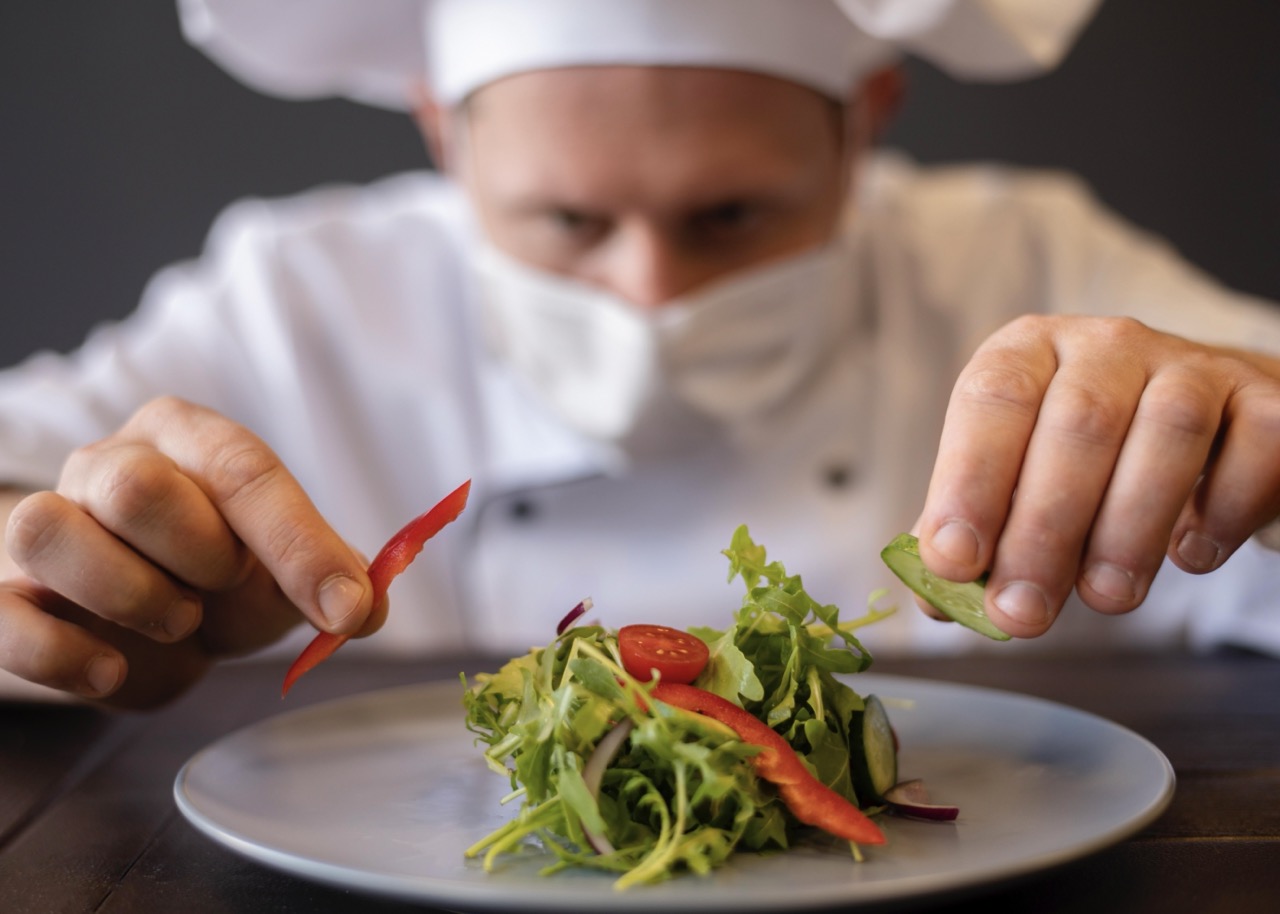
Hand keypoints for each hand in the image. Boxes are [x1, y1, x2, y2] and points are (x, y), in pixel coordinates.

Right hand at [0, 397, 380, 707]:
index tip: (346, 607)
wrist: (129, 605)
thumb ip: (329, 577)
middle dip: (198, 554)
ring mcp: (46, 523)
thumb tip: (366, 607)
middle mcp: (107, 465)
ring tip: (176, 622)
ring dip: (131, 595)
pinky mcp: (2, 592)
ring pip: (49, 530)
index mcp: (188, 440)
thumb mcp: (279, 569)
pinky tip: (113, 668)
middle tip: (222, 589)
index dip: (299, 544)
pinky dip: (62, 653)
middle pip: (135, 486)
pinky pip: (3, 615)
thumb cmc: (210, 573)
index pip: (243, 470)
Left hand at [914, 315, 1279, 637]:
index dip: (969, 480)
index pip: (993, 398)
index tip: (954, 561)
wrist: (1205, 431)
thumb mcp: (1017, 481)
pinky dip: (1223, 511)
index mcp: (1029, 352)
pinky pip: (1255, 448)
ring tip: (1105, 598)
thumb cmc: (1087, 464)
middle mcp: (1107, 344)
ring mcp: (1192, 365)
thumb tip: (934, 599)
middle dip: (1044, 530)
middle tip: (1024, 613)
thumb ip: (977, 534)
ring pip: (1169, 432)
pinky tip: (1191, 555)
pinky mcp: (1262, 400)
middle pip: (1078, 424)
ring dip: (1130, 529)